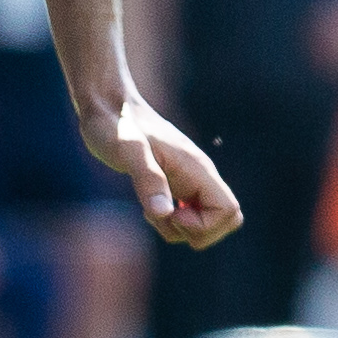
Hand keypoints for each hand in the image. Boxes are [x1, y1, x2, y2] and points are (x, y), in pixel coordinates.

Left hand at [79, 94, 242, 248]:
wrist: (108, 105)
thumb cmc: (114, 125)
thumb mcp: (126, 151)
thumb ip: (147, 179)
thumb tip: (165, 213)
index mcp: (197, 169)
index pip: (229, 211)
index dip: (204, 225)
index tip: (170, 213)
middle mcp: (201, 175)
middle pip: (227, 220)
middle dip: (196, 232)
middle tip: (163, 214)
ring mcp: (191, 180)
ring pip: (207, 222)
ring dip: (178, 228)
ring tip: (149, 207)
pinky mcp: (177, 184)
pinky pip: (192, 214)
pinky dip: (173, 222)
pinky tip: (150, 206)